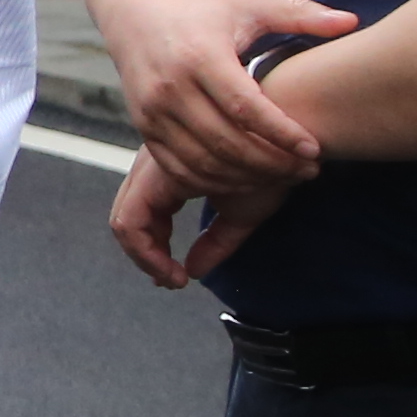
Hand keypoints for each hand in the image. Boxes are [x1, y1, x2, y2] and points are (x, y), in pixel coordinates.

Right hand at [102, 0, 355, 193]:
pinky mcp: (144, 129)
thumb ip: (301, 14)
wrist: (136, 13)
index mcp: (200, 56)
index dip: (282, 133)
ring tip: (283, 176)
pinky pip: (180, 169)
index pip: (245, 108)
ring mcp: (152, 112)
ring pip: (203, 163)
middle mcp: (171, 87)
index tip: (314, 149)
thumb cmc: (204, 10)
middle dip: (272, 164)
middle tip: (308, 170)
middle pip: (226, 143)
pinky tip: (247, 179)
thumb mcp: (251, 4)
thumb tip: (352, 21)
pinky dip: (214, 183)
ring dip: (247, 178)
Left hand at [107, 142, 295, 289]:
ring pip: (124, 223)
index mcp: (172, 170)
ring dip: (146, 259)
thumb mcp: (241, 213)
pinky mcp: (157, 174)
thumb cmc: (273, 167)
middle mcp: (156, 166)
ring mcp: (153, 167)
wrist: (292, 134)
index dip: (152, 251)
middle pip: (128, 218)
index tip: (175, 277)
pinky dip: (147, 252)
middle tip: (169, 281)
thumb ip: (215, 243)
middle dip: (144, 256)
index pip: (145, 215)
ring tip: (173, 278)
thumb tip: (192, 272)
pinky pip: (131, 221)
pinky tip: (175, 270)